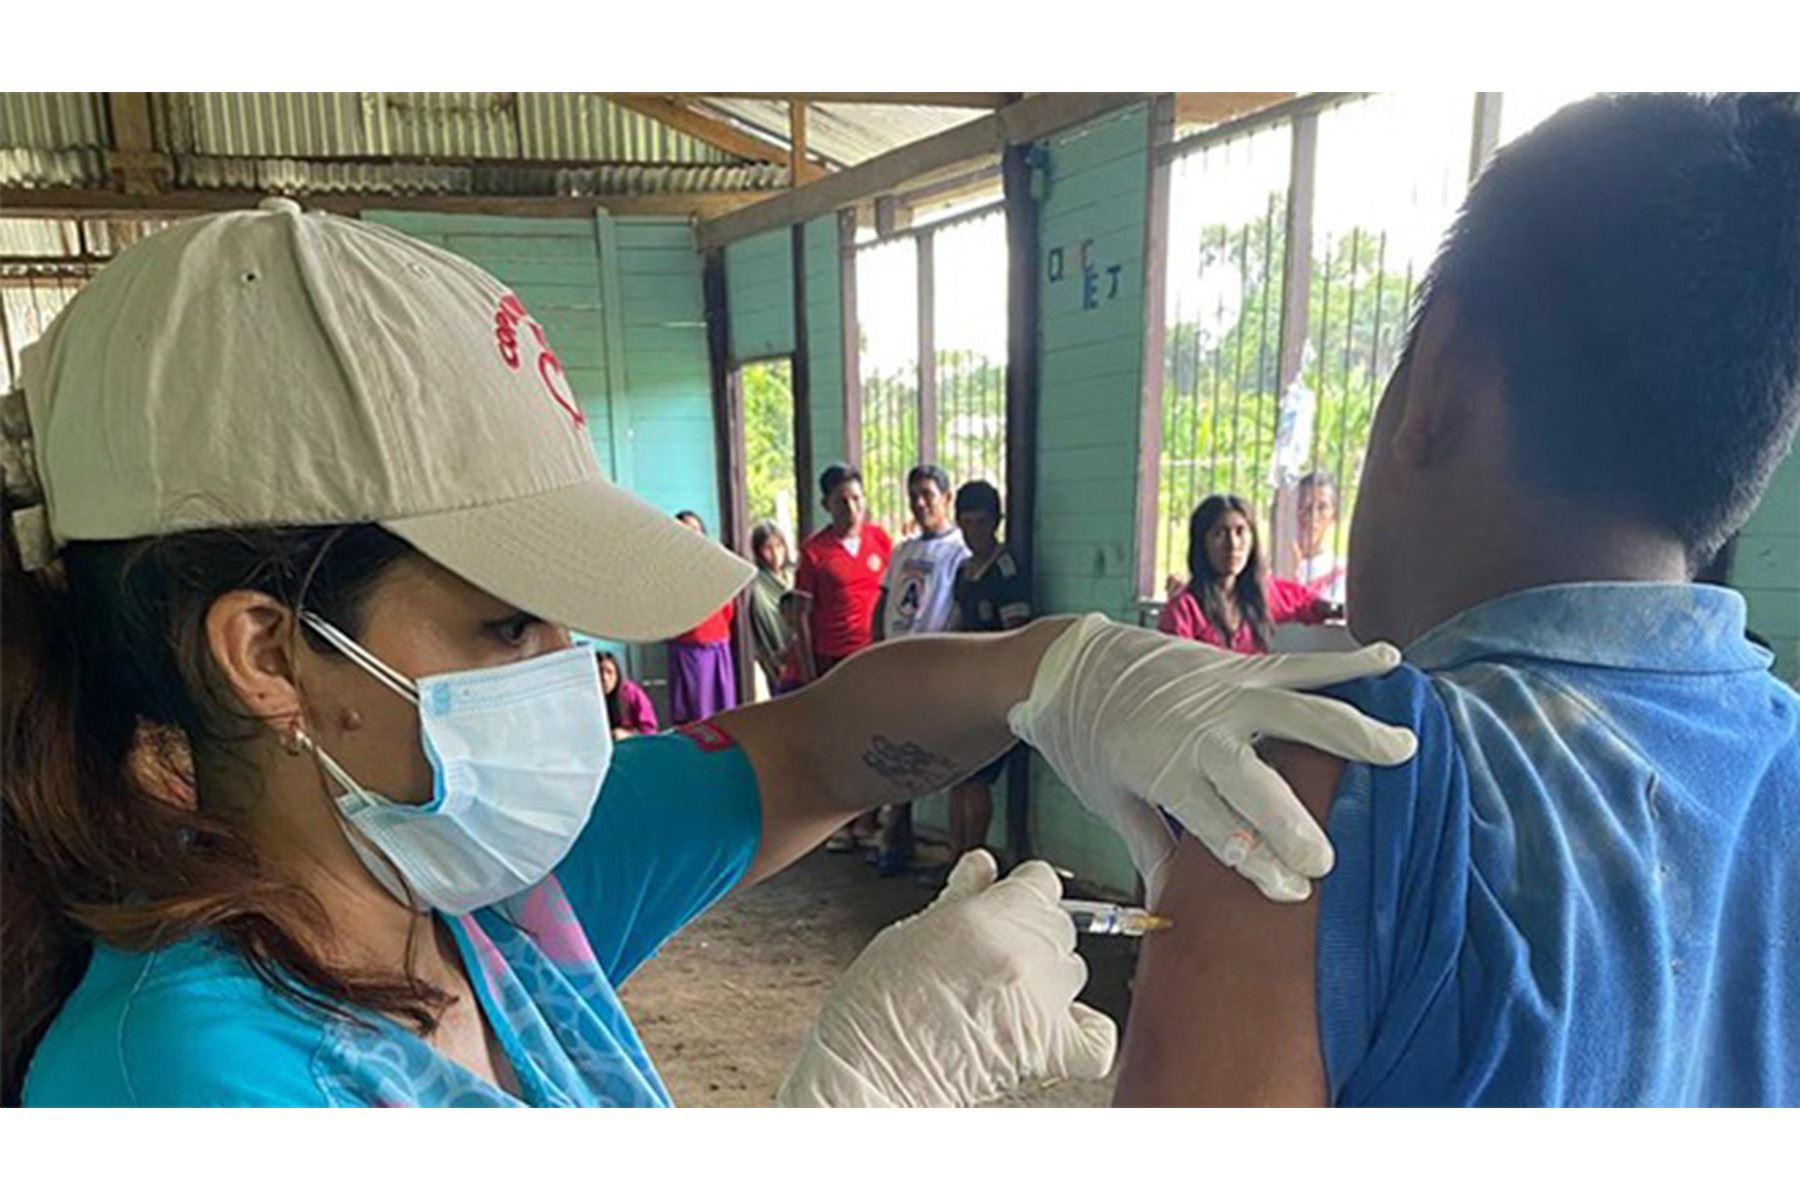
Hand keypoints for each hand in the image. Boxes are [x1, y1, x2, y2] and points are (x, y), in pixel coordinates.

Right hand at [777, 851, 1115, 1106]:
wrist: (870, 1072)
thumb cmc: (875, 1006)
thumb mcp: (909, 932)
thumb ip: (959, 897)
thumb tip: (981, 867)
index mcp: (985, 918)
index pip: (1042, 881)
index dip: (1024, 890)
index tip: (1011, 900)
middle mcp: (1021, 954)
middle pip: (1060, 924)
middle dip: (1033, 932)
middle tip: (994, 954)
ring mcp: (1040, 1002)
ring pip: (1074, 970)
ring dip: (1050, 977)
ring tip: (1008, 994)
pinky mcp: (1048, 1050)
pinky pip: (1096, 1039)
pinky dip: (1085, 1033)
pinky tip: (1059, 1026)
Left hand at [1008, 613, 1416, 902]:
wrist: (1064, 664)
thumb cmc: (1084, 737)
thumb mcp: (1107, 798)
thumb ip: (1147, 843)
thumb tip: (1169, 900)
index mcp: (1161, 771)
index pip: (1219, 829)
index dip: (1257, 864)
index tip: (1292, 893)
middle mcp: (1197, 732)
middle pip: (1259, 784)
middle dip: (1294, 825)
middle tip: (1329, 859)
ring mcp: (1221, 693)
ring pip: (1297, 714)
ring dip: (1351, 733)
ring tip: (1402, 750)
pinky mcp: (1235, 663)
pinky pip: (1297, 664)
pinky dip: (1343, 662)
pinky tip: (1388, 661)